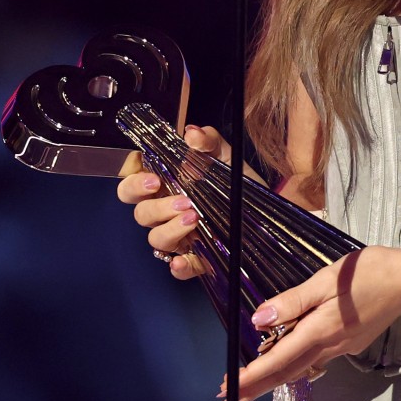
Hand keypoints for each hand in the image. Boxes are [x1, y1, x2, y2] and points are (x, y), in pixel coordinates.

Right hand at [115, 125, 229, 279]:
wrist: (267, 210)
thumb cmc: (237, 180)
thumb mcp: (226, 156)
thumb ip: (208, 141)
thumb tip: (192, 133)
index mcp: (166, 183)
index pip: (132, 180)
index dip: (133, 178)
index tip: (151, 175)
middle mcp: (166, 211)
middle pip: (139, 212)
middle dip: (152, 206)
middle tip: (178, 199)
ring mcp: (179, 236)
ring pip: (155, 238)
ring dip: (170, 229)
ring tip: (195, 217)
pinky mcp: (197, 258)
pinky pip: (179, 267)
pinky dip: (179, 266)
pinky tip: (184, 261)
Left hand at [236, 246, 400, 400]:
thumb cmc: (370, 272)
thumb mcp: (327, 278)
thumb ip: (293, 301)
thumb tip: (260, 319)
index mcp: (320, 329)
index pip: (278, 359)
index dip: (252, 375)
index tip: (229, 388)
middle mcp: (329, 345)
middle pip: (286, 372)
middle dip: (257, 387)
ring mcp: (342, 347)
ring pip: (301, 368)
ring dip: (274, 379)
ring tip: (250, 387)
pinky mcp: (351, 342)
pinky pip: (317, 359)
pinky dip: (295, 366)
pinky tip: (289, 364)